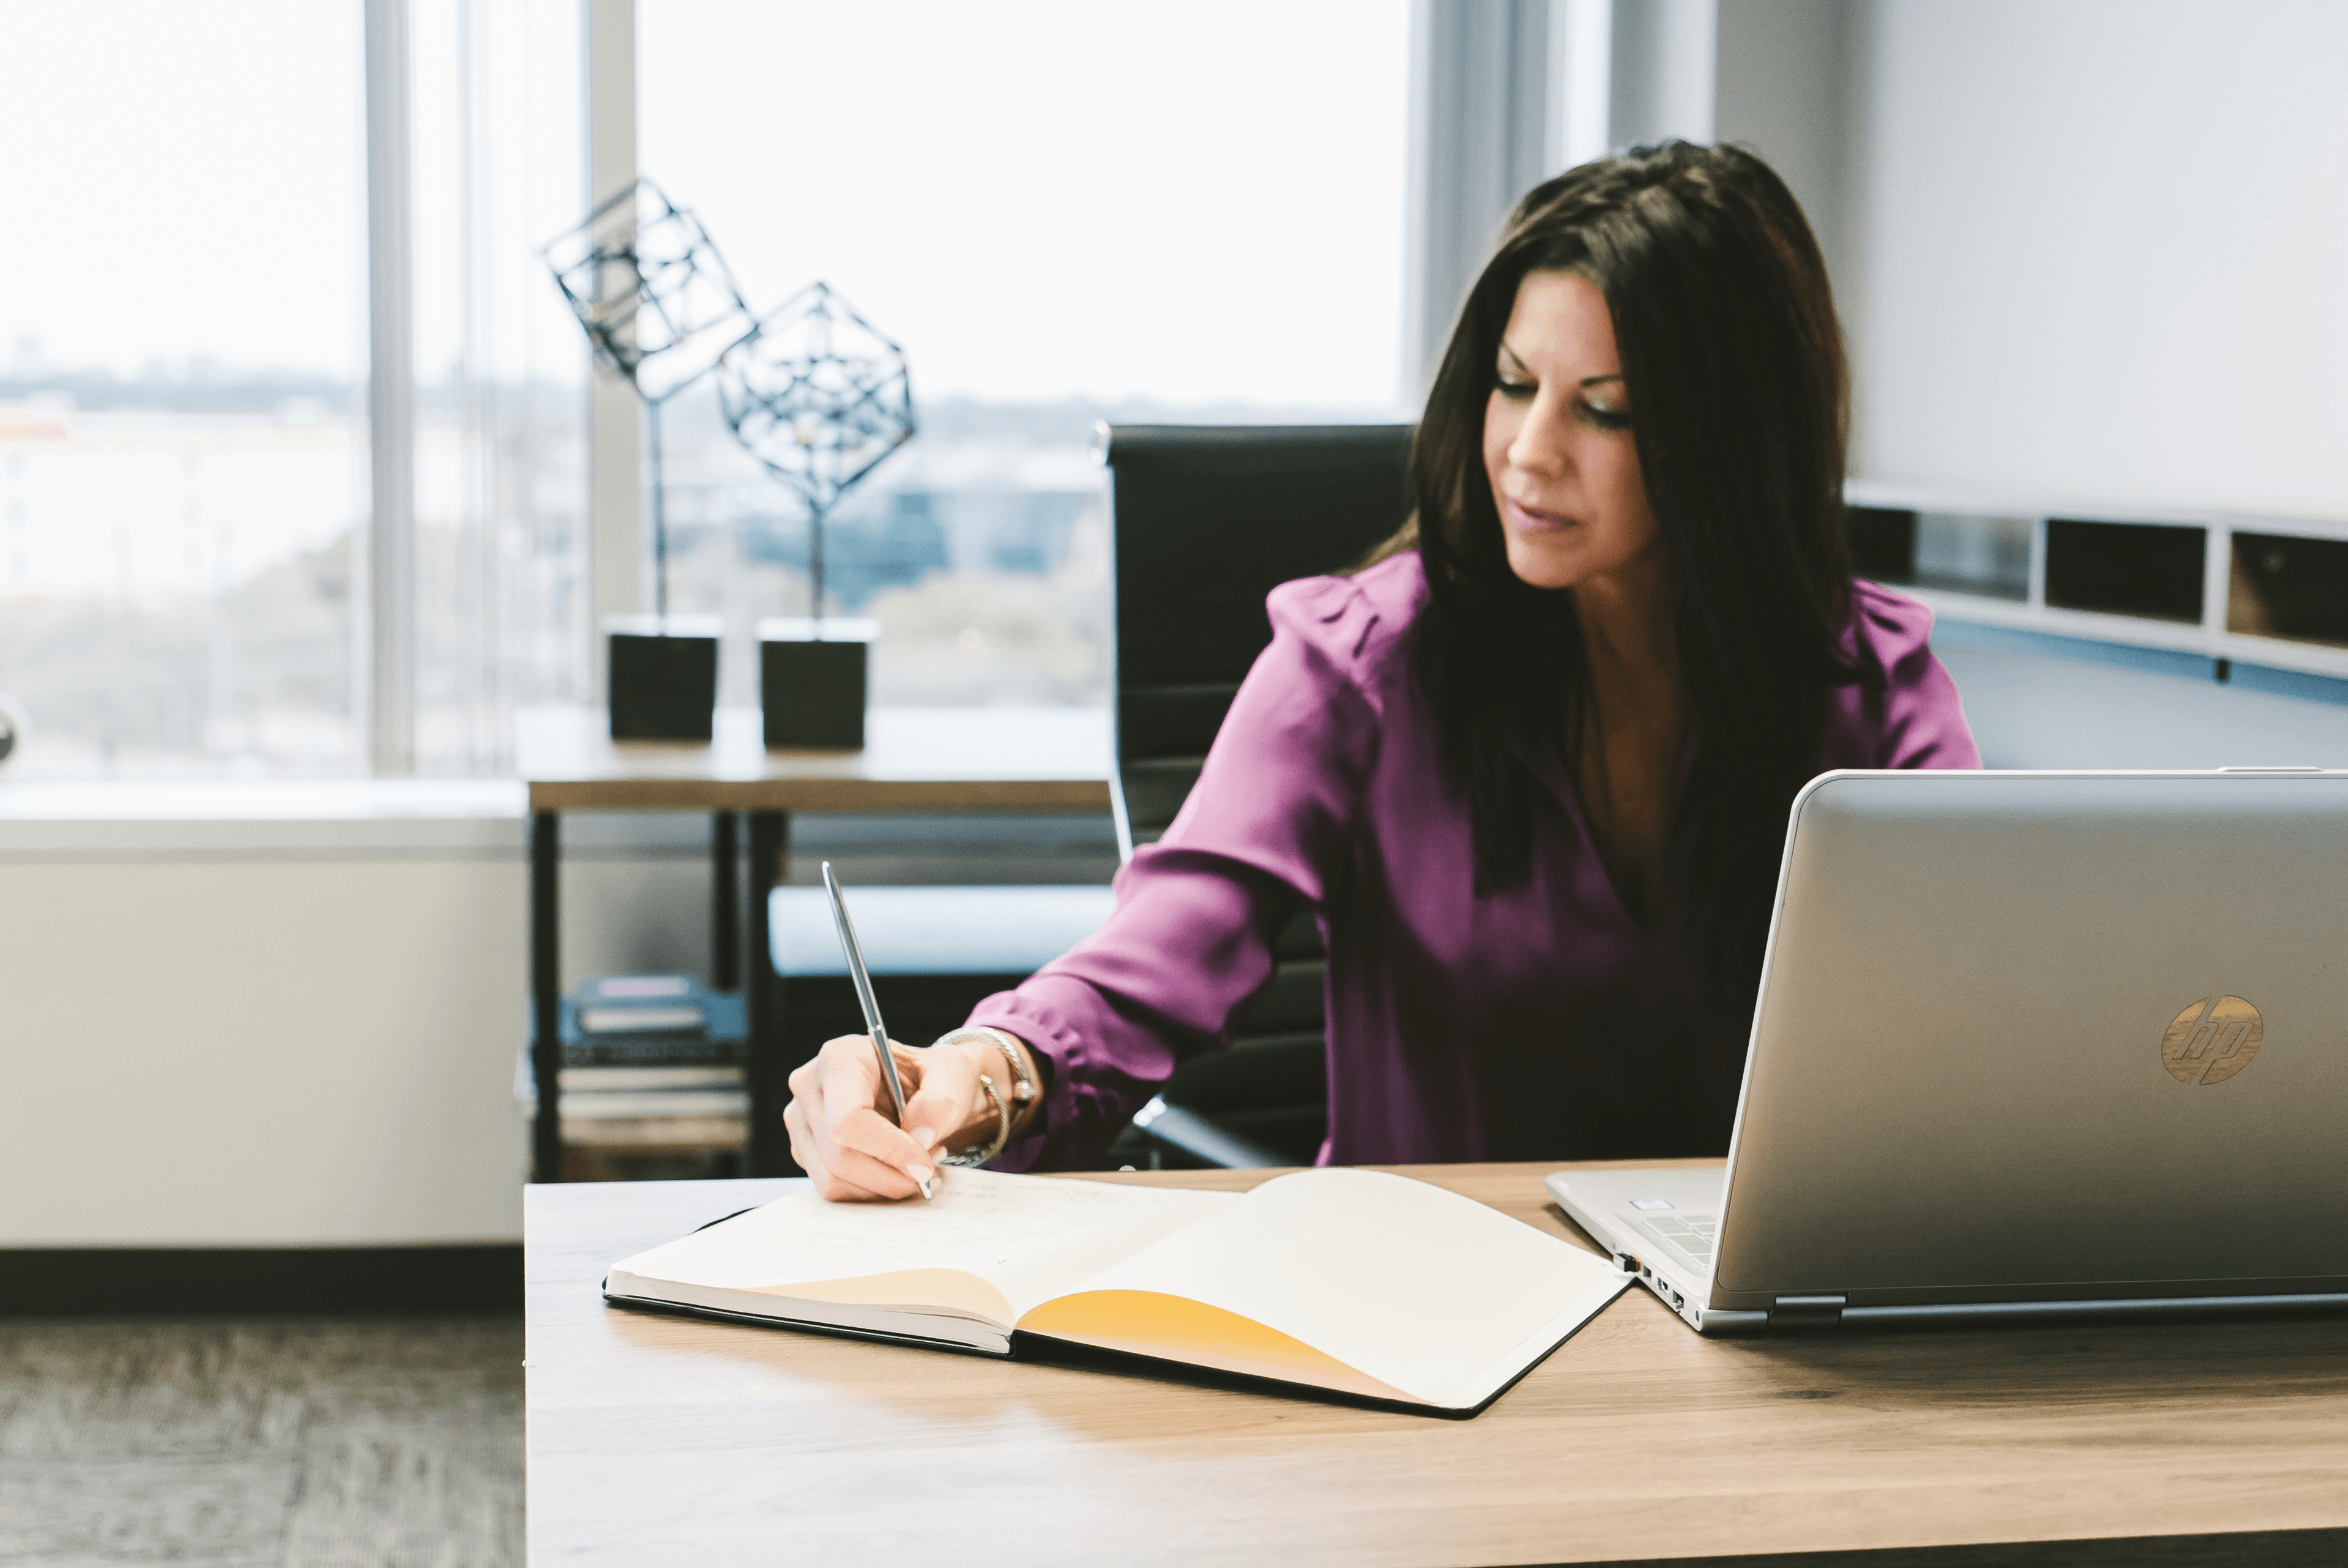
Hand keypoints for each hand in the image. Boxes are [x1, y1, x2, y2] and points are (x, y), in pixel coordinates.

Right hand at [783, 1034, 1019, 1201]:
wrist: (920, 1087)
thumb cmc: (932, 1075)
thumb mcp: (952, 1074)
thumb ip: (942, 1102)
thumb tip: (920, 1137)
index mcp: (841, 1057)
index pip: (848, 1119)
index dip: (889, 1150)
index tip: (923, 1164)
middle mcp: (810, 1086)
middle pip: (840, 1156)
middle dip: (891, 1174)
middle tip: (929, 1169)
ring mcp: (801, 1120)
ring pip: (833, 1180)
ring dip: (883, 1186)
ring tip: (916, 1167)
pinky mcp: (804, 1149)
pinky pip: (833, 1189)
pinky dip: (870, 1191)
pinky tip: (895, 1171)